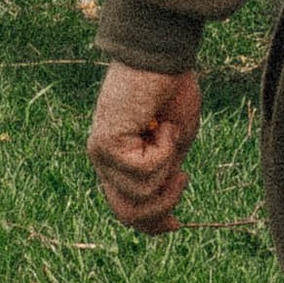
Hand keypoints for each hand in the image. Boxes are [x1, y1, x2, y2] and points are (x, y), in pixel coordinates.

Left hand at [90, 63, 201, 233]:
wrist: (162, 57)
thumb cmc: (170, 92)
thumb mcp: (174, 147)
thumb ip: (164, 179)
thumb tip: (168, 222)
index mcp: (119, 162)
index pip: (126, 211)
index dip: (152, 225)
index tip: (177, 225)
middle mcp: (104, 161)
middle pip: (128, 215)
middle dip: (163, 205)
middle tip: (182, 176)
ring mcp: (101, 154)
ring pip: (140, 195)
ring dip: (166, 166)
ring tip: (166, 132)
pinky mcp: (105, 144)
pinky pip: (144, 172)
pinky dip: (163, 149)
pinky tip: (159, 122)